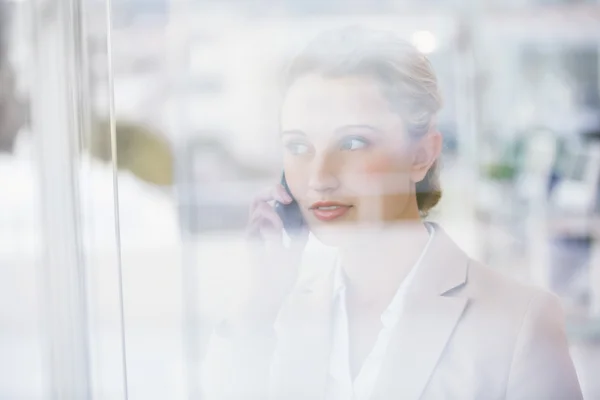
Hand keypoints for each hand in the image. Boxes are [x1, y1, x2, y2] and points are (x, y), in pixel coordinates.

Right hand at [241, 184, 308, 324]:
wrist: (269, 297)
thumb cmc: (279, 278)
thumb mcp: (295, 254)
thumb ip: (298, 238)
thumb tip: (305, 221)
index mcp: (267, 228)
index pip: (268, 202)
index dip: (278, 194)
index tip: (292, 197)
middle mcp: (257, 228)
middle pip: (258, 198)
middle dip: (271, 190)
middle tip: (286, 196)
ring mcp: (252, 234)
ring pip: (256, 206)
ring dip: (273, 207)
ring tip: (284, 217)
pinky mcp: (250, 243)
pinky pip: (255, 224)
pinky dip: (269, 220)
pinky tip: (279, 227)